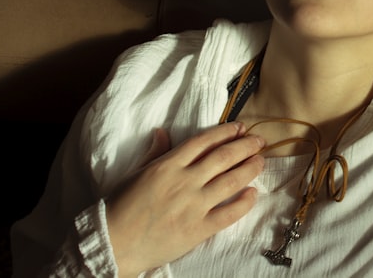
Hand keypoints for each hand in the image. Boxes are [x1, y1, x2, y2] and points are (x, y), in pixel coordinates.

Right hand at [105, 123, 265, 274]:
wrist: (111, 243)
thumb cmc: (120, 207)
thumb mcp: (136, 173)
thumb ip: (155, 152)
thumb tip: (164, 132)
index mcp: (168, 165)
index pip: (204, 142)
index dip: (226, 132)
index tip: (241, 128)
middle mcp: (184, 182)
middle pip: (223, 157)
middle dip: (246, 146)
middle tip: (260, 141)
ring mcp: (192, 205)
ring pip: (231, 181)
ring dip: (250, 168)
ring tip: (261, 161)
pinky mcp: (197, 229)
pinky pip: (228, 213)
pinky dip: (244, 202)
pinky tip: (253, 194)